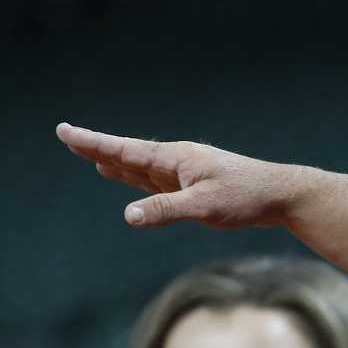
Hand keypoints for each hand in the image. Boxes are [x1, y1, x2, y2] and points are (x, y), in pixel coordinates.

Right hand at [56, 124, 306, 230]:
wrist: (282, 196)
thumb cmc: (247, 197)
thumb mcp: (205, 206)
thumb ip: (166, 209)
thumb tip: (129, 215)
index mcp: (176, 158)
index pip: (126, 149)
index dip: (94, 143)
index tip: (65, 131)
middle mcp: (177, 161)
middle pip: (129, 154)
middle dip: (98, 147)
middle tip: (67, 136)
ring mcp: (185, 173)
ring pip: (141, 167)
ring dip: (114, 161)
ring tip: (90, 155)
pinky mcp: (193, 186)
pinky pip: (155, 180)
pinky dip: (135, 177)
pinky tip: (123, 174)